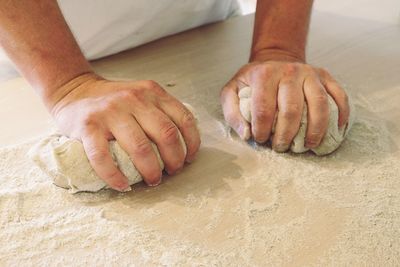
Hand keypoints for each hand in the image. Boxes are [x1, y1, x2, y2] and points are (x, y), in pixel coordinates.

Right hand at [49, 73, 199, 190]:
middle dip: (174, 160)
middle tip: (171, 172)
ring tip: (152, 180)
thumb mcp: (142, 95)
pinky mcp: (88, 126)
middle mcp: (134, 99)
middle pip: (166, 135)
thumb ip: (160, 111)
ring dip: (151, 171)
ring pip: (140, 148)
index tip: (189, 159)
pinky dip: (114, 176)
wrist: (73, 91)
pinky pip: (103, 157)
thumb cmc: (113, 101)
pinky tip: (122, 185)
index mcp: (152, 92)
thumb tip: (183, 143)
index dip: (192, 143)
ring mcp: (110, 112)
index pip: (184, 118)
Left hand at [220, 58, 348, 151]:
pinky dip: (342, 113)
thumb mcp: (232, 91)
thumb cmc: (252, 81)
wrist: (274, 59)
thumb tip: (246, 135)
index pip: (264, 109)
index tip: (261, 140)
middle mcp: (289, 71)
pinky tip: (337, 129)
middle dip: (286, 135)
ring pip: (319, 104)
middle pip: (292, 109)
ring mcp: (310, 72)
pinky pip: (339, 95)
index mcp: (264, 75)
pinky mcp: (325, 76)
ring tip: (309, 145)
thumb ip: (232, 113)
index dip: (262, 130)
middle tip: (281, 147)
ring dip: (316, 129)